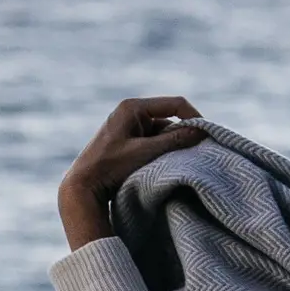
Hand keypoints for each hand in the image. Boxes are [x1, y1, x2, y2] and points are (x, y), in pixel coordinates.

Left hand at [56, 97, 205, 248]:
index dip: (194, 117)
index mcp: (132, 107)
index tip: (207, 135)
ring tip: (179, 161)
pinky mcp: (128, 140)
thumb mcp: (145, 152)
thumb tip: (202, 131)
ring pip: (163, 131)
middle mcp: (131, 112)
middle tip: (197, 151)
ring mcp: (129, 126)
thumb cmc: (110, 166)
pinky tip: (165, 165)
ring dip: (173, 144)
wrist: (82, 186)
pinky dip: (162, 150)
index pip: (175, 104)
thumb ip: (174, 140)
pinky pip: (153, 140)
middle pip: (169, 118)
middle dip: (183, 133)